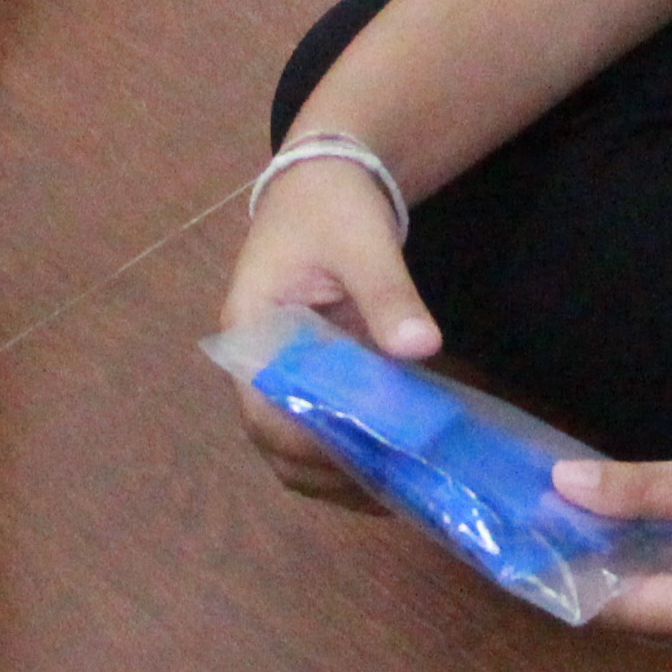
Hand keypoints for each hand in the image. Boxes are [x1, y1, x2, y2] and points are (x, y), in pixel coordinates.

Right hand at [218, 155, 440, 505]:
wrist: (326, 181)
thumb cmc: (332, 207)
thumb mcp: (363, 240)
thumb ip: (387, 293)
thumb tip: (419, 347)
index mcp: (251, 331)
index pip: (263, 410)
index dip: (309, 442)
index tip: (364, 456)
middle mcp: (257, 365)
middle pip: (276, 443)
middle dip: (329, 473)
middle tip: (395, 487)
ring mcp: (282, 377)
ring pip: (296, 450)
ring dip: (341, 476)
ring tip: (401, 489)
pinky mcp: (311, 379)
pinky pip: (322, 433)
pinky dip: (352, 458)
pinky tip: (399, 469)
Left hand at [550, 437, 671, 642]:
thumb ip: (647, 490)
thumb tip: (564, 486)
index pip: (616, 609)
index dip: (564, 579)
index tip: (520, 543)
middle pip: (637, 615)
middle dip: (587, 573)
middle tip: (540, 523)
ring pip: (665, 607)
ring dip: (622, 569)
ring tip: (576, 521)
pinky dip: (660, 567)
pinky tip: (638, 528)